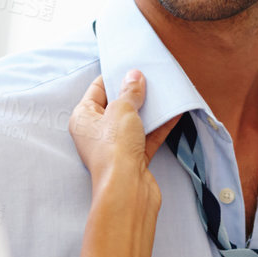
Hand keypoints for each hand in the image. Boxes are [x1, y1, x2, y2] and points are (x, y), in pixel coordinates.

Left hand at [69, 71, 177, 196]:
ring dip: (148, 110)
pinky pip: (147, 137)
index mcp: (83, 118)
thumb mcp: (122, 110)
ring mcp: (115, 147)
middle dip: (133, 93)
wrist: (127, 188)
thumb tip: (134, 77)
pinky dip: (159, 126)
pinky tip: (173, 113)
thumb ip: (130, 92)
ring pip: (133, 122)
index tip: (130, 68)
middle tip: (150, 78)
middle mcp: (96, 133)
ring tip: (163, 92)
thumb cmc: (114, 149)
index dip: (113, 78)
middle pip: (116, 106)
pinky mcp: (133, 159)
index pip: (96, 90)